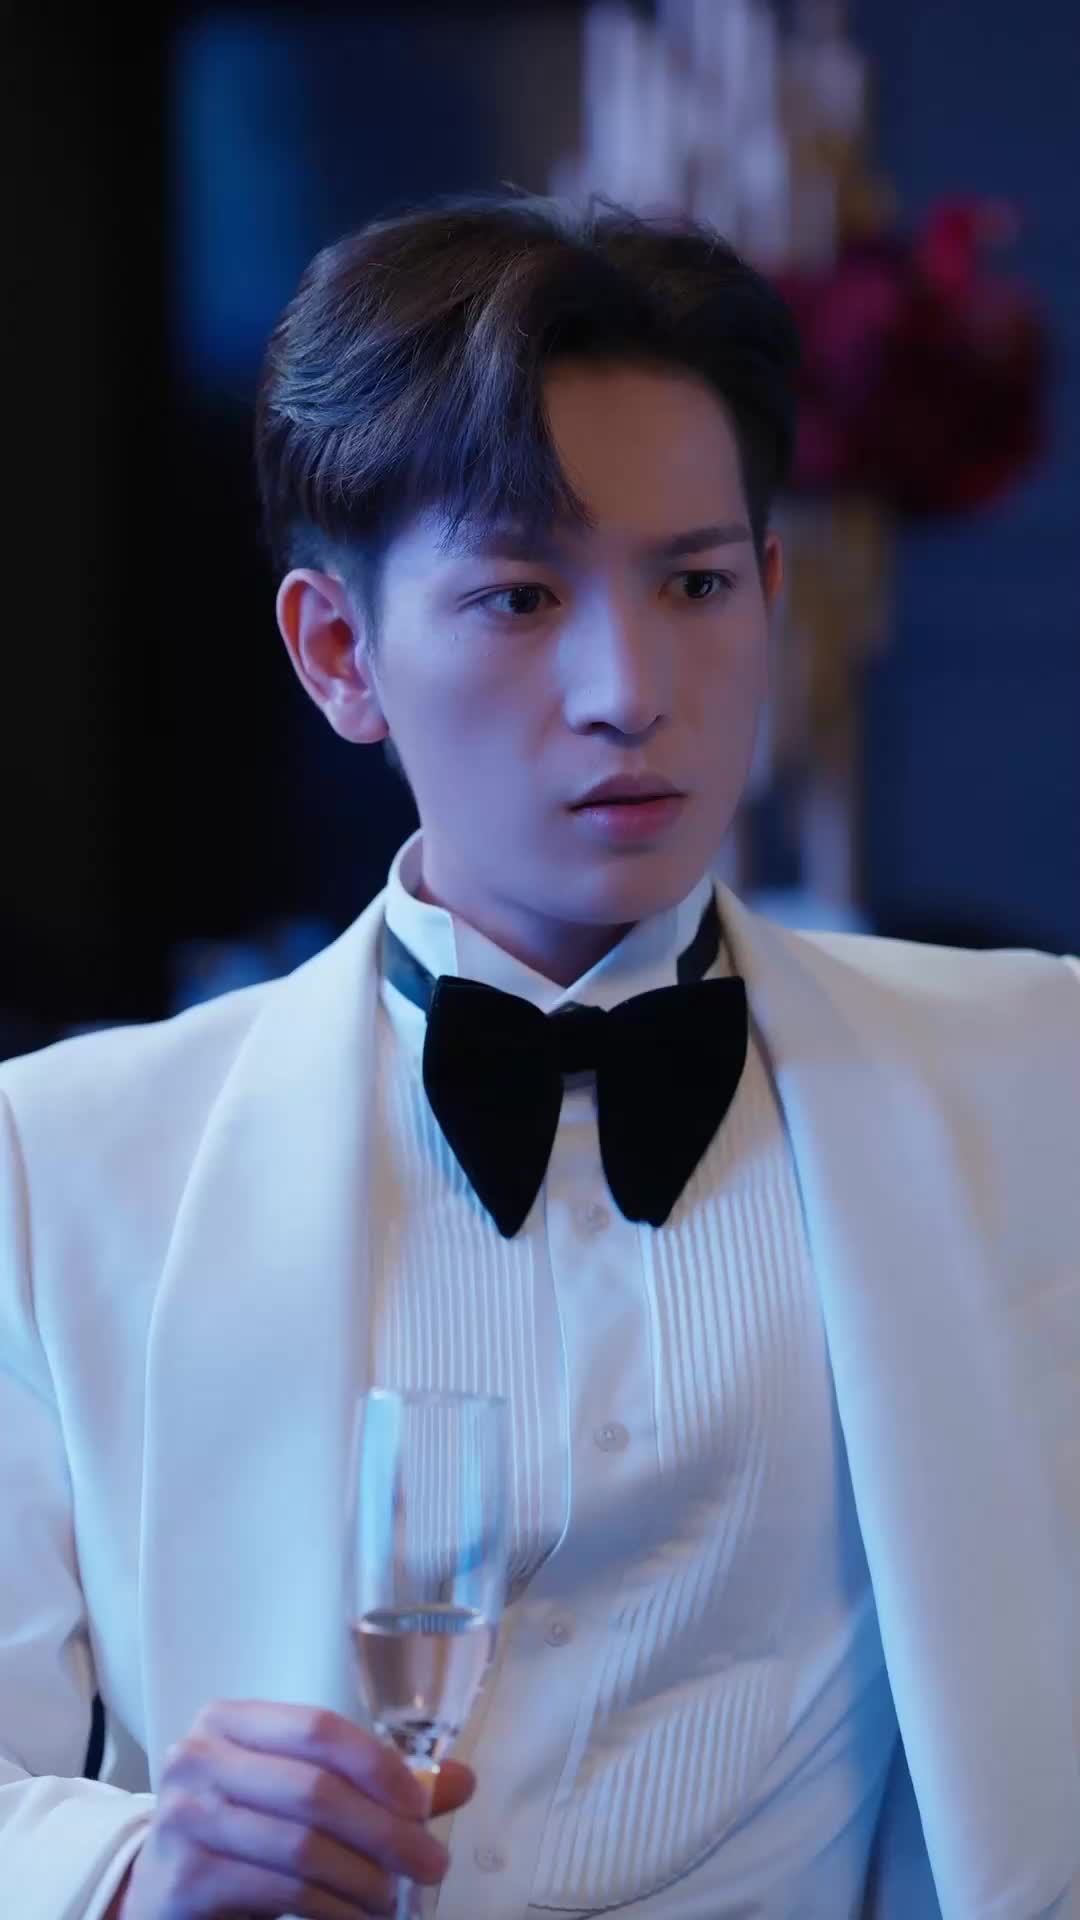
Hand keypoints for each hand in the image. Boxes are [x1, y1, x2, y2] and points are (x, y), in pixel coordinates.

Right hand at [113, 1697, 475, 1918]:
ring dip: (364, 1880)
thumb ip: (376, 1787)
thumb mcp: (301, 1800)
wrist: (161, 1897)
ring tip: (394, 1901)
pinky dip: (331, 1912)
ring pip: (301, 1847)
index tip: (425, 1805)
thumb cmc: (241, 1838)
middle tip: (431, 1865)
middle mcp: (197, 1757)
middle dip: (386, 1832)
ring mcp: (183, 1817)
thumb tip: (462, 1781)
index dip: (378, 1765)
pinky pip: (279, 1893)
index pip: (317, 1728)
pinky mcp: (185, 1878)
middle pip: (315, 1789)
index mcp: (229, 1722)